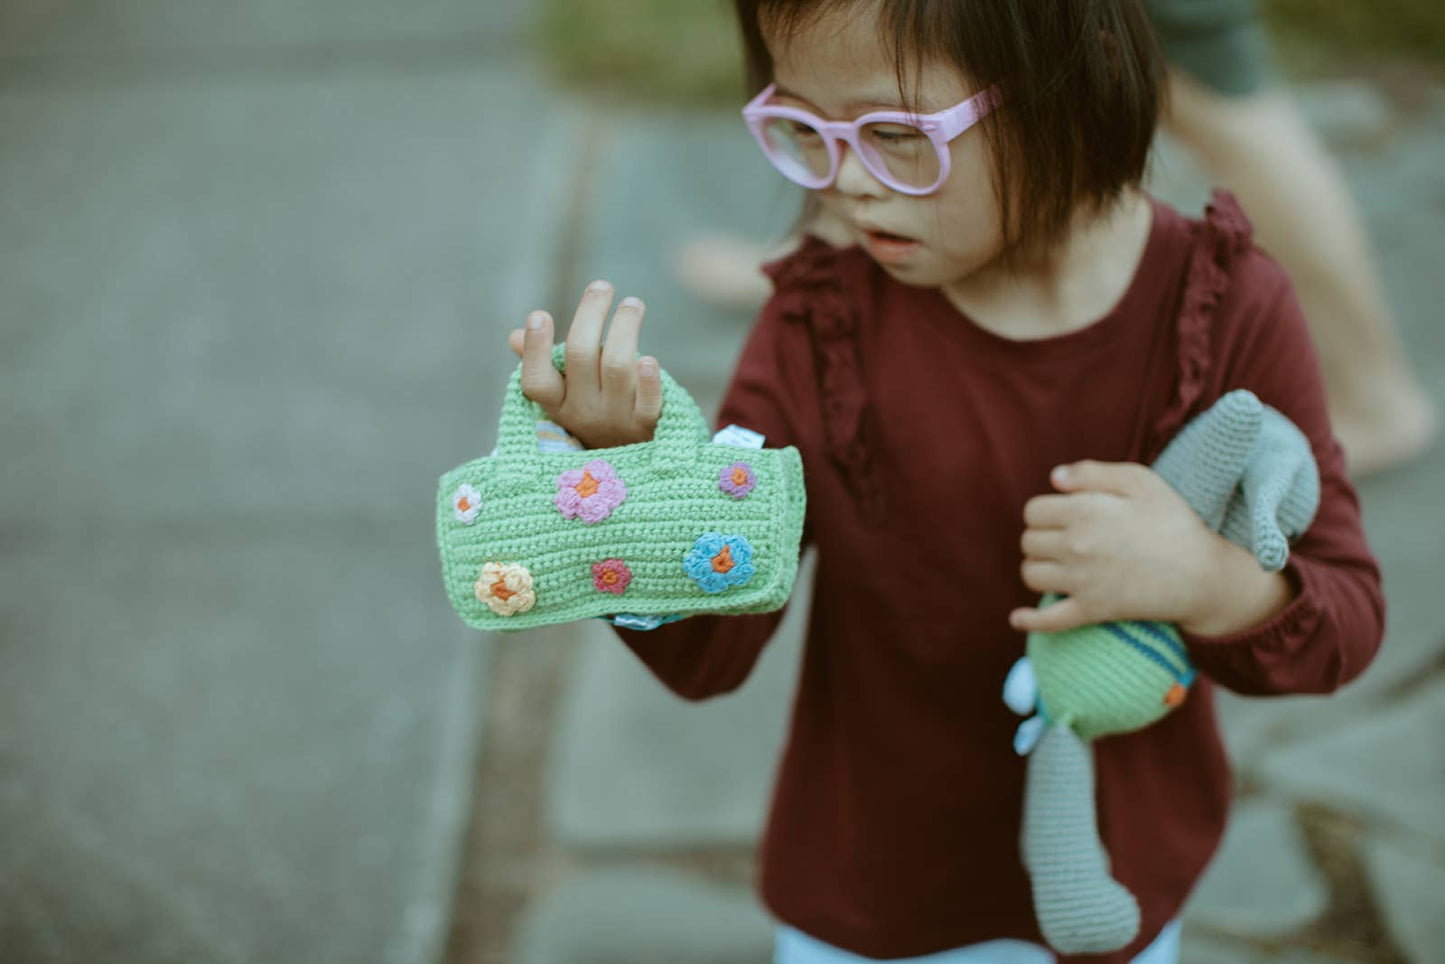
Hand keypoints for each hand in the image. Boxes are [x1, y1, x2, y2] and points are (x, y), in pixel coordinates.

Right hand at [506, 281, 662, 449]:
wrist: (631, 466)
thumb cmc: (594, 415)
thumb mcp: (565, 396)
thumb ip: (543, 366)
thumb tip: (514, 336)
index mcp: (557, 403)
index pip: (537, 381)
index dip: (536, 349)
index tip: (539, 314)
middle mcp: (583, 411)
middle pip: (582, 356)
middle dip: (591, 314)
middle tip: (602, 286)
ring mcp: (616, 418)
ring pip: (617, 367)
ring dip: (625, 328)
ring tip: (633, 303)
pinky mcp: (647, 423)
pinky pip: (649, 403)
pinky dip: (650, 381)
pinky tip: (650, 359)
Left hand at [1010, 460, 1224, 633]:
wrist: (1202, 575)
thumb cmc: (1173, 522)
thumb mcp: (1141, 481)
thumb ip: (1093, 472)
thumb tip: (1054, 478)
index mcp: (1085, 510)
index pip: (1033, 511)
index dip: (1045, 512)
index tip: (1064, 516)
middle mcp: (1075, 545)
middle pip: (1028, 541)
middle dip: (1042, 538)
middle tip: (1066, 540)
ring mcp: (1080, 581)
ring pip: (1030, 574)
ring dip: (1039, 568)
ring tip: (1059, 565)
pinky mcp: (1091, 610)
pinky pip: (1048, 620)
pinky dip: (1029, 620)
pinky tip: (1018, 618)